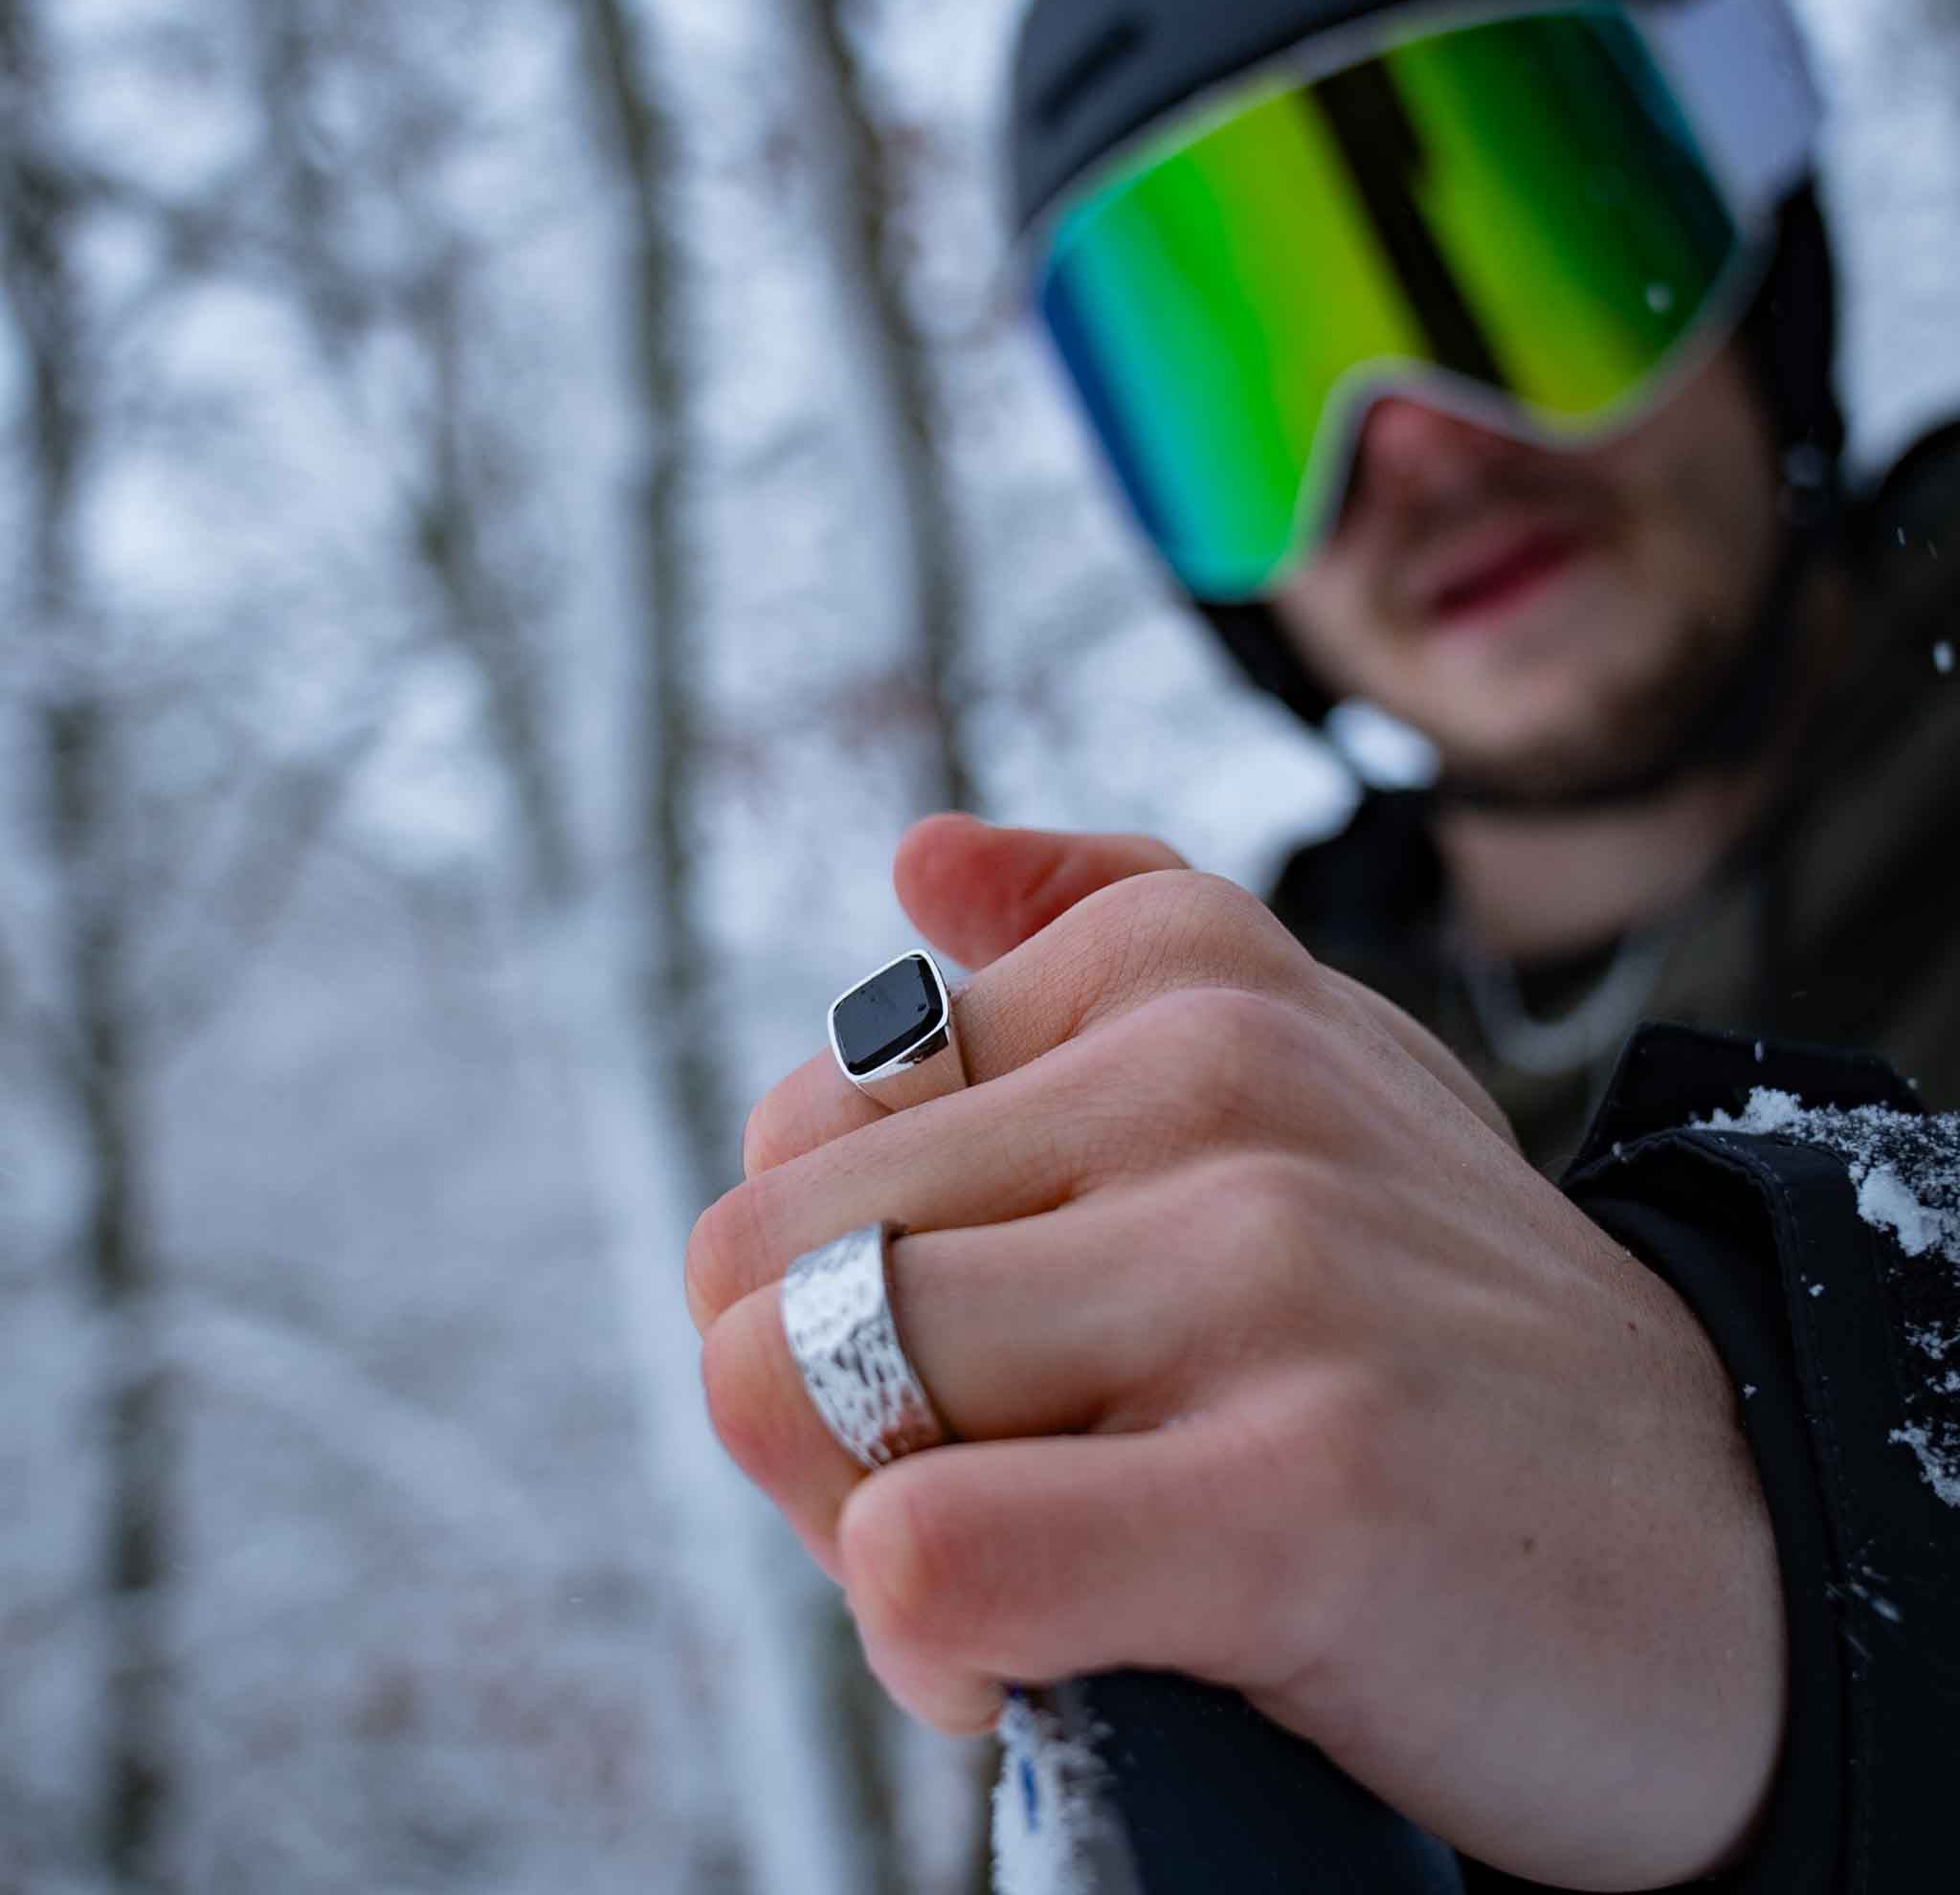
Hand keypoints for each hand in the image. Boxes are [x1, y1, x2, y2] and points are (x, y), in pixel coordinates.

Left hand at [687, 815, 1786, 1890]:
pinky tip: (1061, 1658)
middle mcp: (1211, 1074)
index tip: (1007, 1368)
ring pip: (797, 1383)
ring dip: (876, 1525)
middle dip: (832, 1409)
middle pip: (761, 1261)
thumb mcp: (1298, 1067)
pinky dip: (937, 1643)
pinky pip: (923, 1552)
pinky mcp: (1300, 1492)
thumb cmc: (1433, 1324)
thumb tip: (911, 854)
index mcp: (1173, 966)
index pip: (794, 1133)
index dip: (846, 1294)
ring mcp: (1258, 1269)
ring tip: (1054, 1562)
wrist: (1732, 1545)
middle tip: (1010, 1480)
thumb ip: (1092, 936)